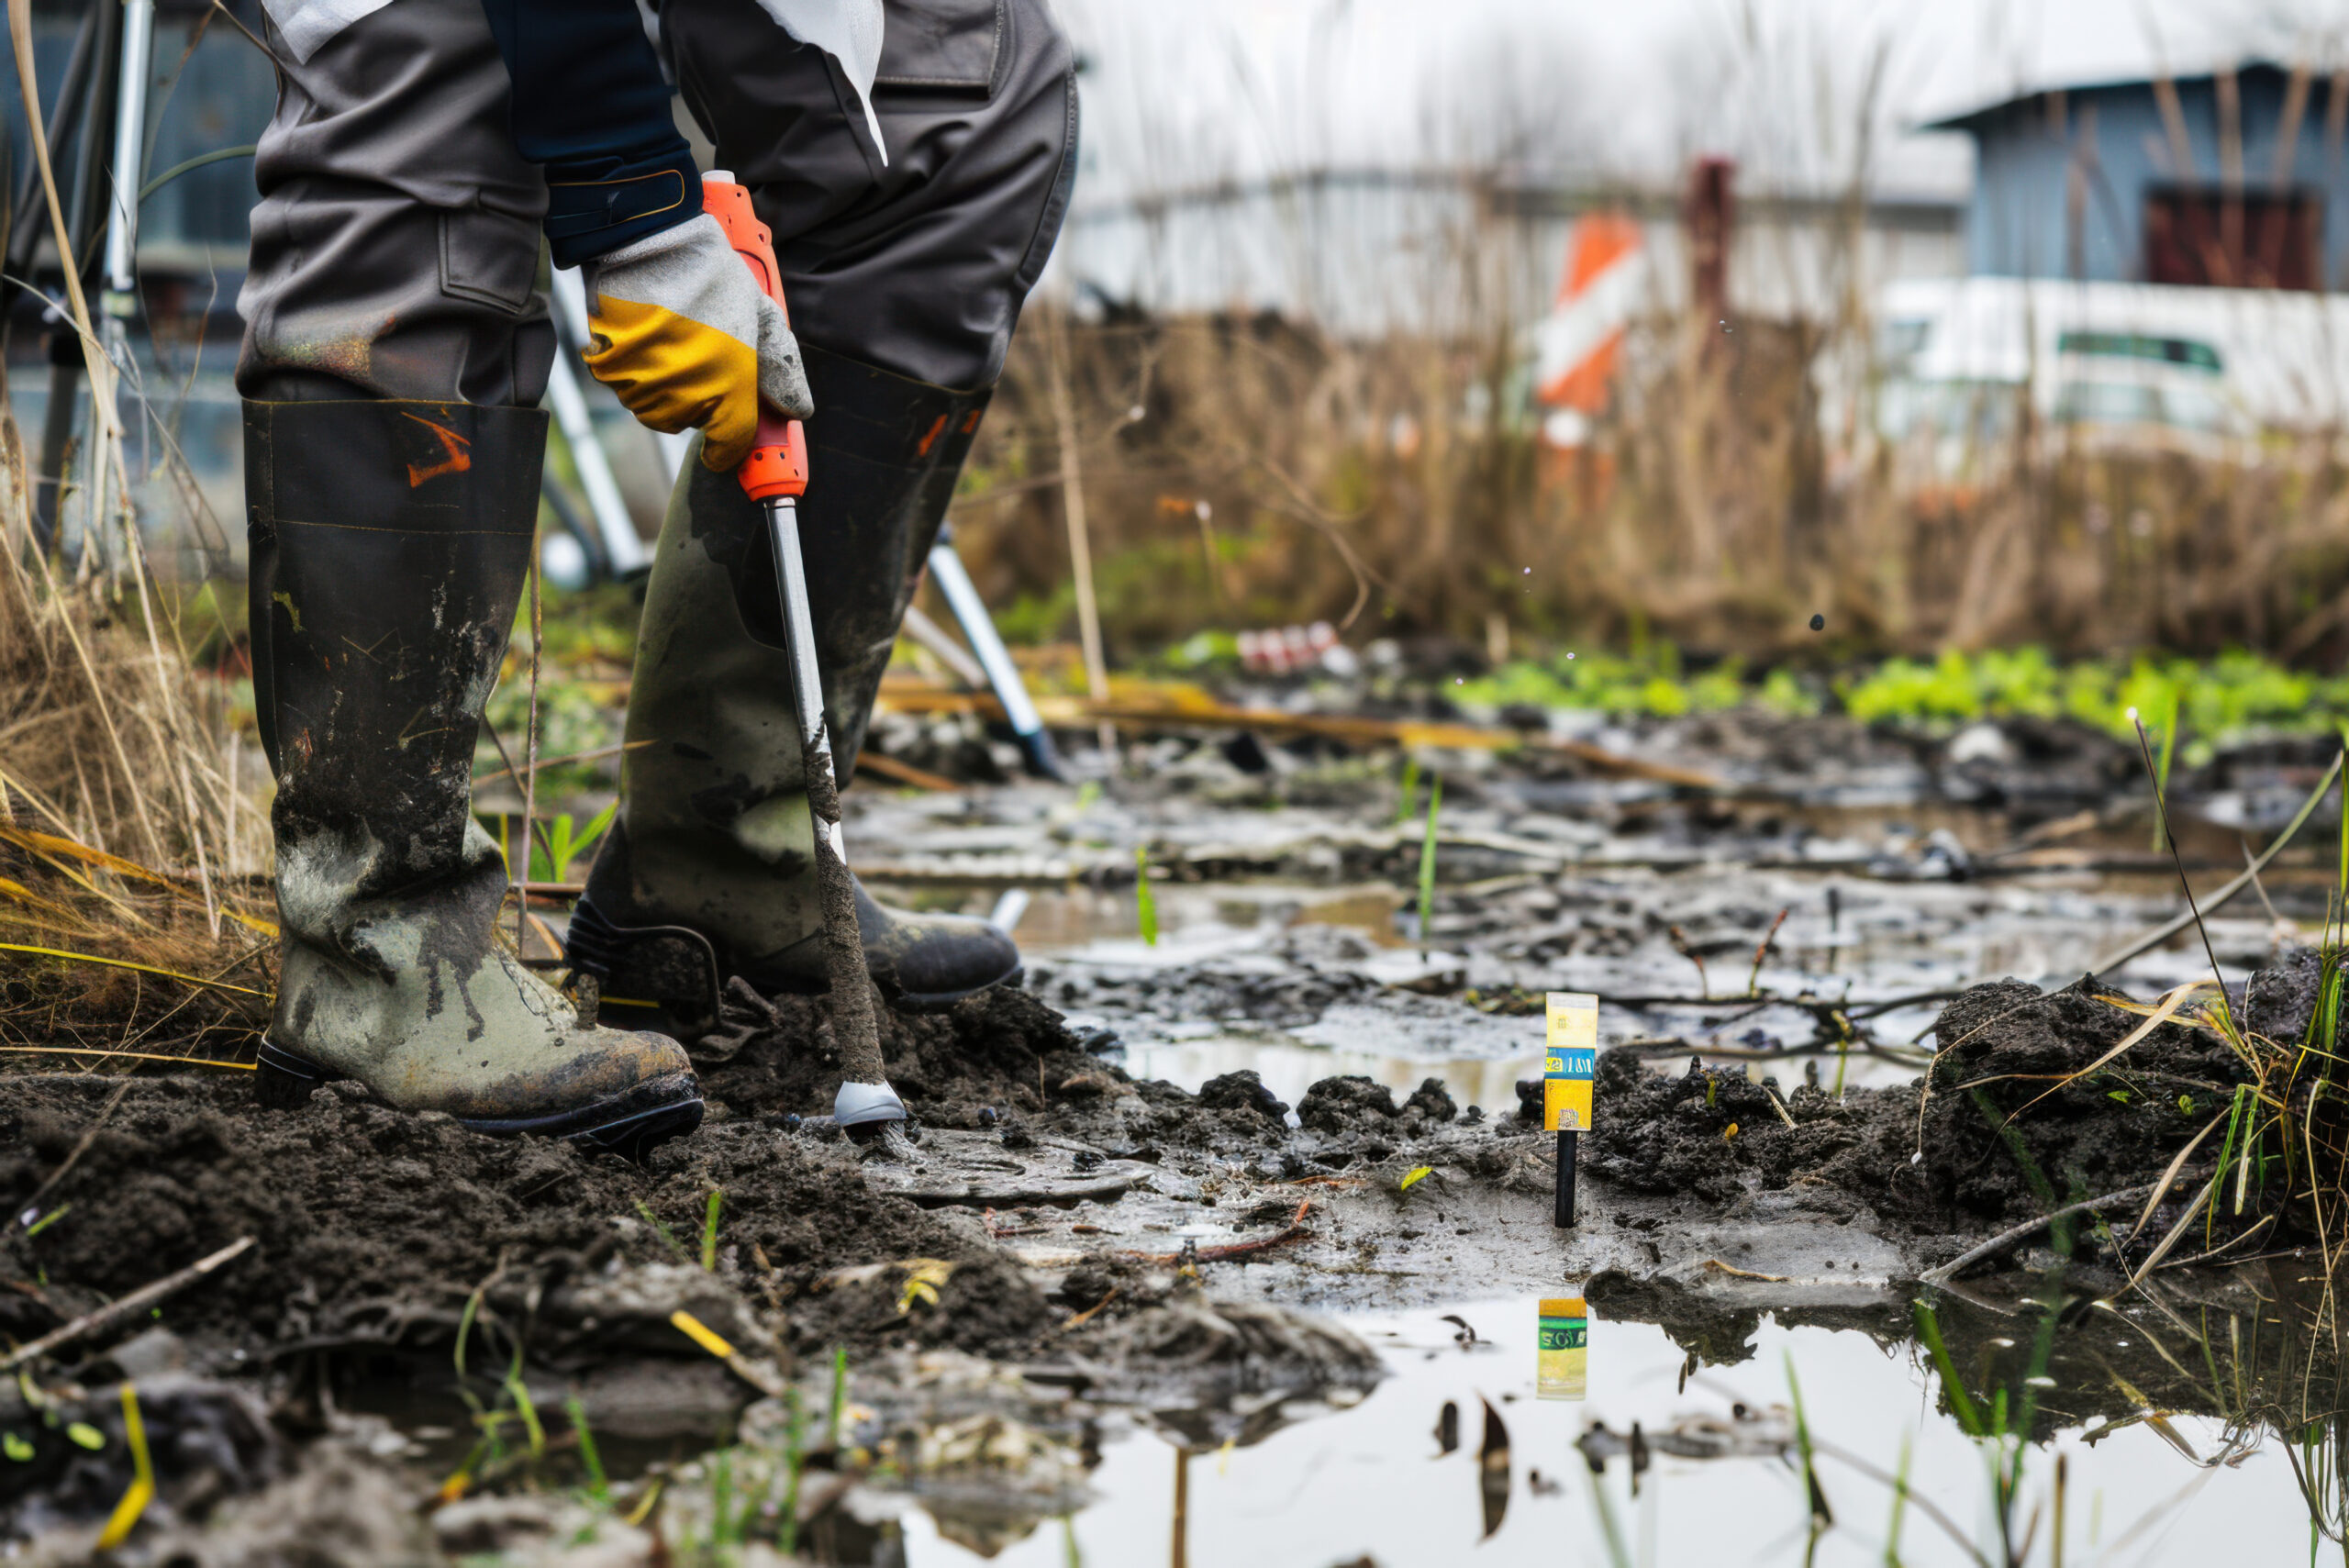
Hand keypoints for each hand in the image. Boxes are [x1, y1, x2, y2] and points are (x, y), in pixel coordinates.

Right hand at [580, 212, 814, 470]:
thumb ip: (781, 367)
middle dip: (698, 402)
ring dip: (664, 389)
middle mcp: (684, 396)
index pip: (728, 443)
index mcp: (728, 388)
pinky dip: (633, 371)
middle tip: (701, 358)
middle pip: (689, 422)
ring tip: (673, 342)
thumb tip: (796, 408)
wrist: (649, 240)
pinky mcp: (608, 369)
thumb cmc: (711, 275)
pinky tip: (645, 338)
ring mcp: (642, 384)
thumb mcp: (761, 315)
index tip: (723, 450)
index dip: (727, 449)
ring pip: (654, 408)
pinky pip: (624, 386)